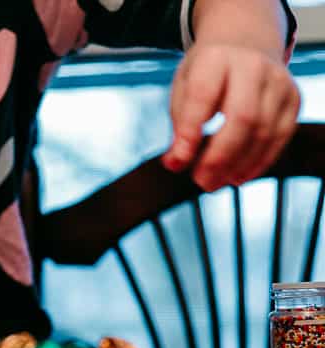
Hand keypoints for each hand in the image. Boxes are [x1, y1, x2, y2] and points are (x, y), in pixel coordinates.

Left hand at [163, 43, 299, 191]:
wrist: (245, 43)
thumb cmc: (206, 73)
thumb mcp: (183, 88)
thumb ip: (179, 125)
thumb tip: (175, 164)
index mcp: (216, 58)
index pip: (202, 96)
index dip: (190, 132)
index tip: (177, 162)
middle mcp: (252, 66)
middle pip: (243, 117)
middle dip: (219, 156)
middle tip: (200, 182)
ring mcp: (278, 81)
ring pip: (264, 131)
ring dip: (238, 165)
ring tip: (214, 182)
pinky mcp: (293, 98)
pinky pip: (280, 137)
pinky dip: (259, 162)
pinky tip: (237, 176)